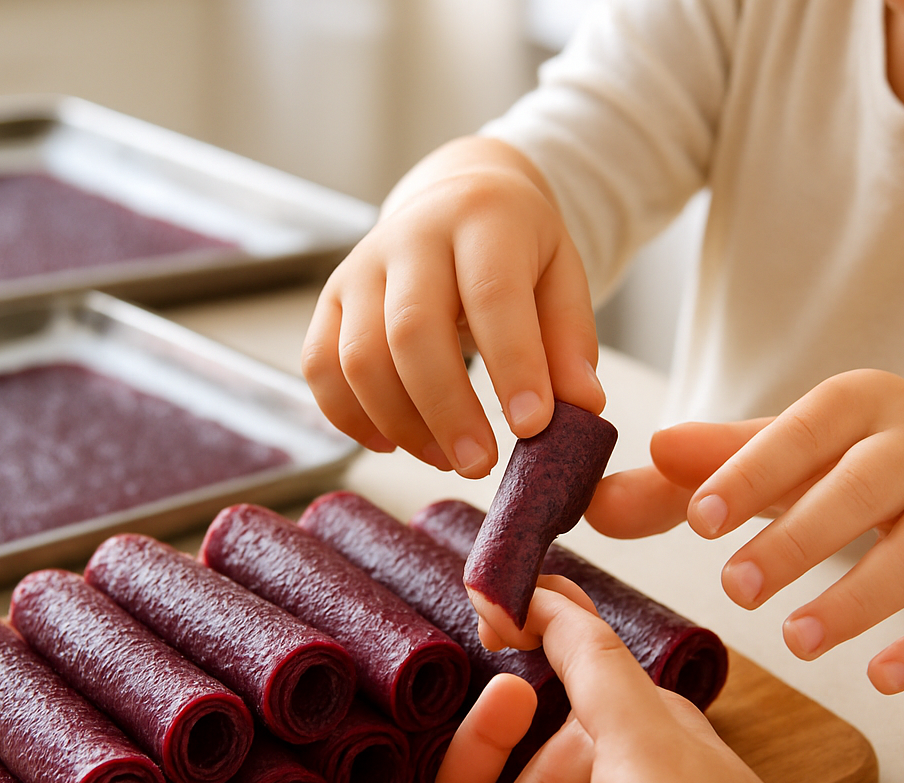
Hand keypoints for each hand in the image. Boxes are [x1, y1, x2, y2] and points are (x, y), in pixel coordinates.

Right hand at [301, 136, 604, 477]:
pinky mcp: (330, 300)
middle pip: (411, 330)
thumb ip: (571, 341)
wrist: (455, 198)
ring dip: (401, 423)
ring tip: (447, 458)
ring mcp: (360, 268)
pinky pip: (321, 368)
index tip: (533, 427)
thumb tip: (583, 408)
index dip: (512, 366)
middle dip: (446, 410)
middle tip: (480, 464)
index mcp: (483, 219)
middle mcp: (411, 237)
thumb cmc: (515, 248)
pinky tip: (394, 441)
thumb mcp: (562, 276)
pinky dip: (351, 418)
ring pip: (359, 357)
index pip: (492, 296)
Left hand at [590, 370, 903, 692]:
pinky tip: (881, 678)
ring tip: (795, 640)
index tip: (700, 518)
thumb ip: (687, 478)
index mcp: (858, 403)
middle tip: (736, 589)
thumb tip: (592, 505)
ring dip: (858, 599)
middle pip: (866, 490)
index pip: (804, 431)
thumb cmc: (838, 464)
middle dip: (800, 539)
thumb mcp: (771, 456)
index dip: (753, 471)